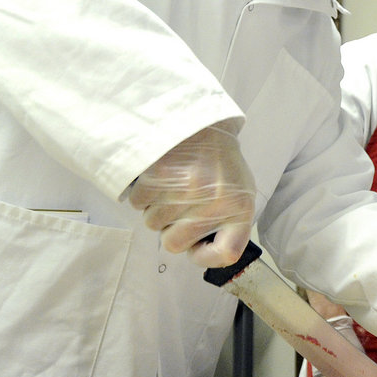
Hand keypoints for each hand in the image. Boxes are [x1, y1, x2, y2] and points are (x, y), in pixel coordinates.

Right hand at [127, 122, 255, 266]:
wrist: (201, 120)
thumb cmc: (220, 162)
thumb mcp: (238, 192)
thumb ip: (226, 224)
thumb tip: (199, 252)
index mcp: (239, 208)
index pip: (225, 254)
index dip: (204, 256)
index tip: (195, 247)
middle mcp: (214, 203)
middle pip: (174, 244)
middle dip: (171, 229)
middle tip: (179, 206)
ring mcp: (186, 189)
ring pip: (152, 224)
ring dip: (156, 209)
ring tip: (170, 188)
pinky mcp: (160, 175)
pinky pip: (137, 203)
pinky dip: (142, 194)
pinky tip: (158, 179)